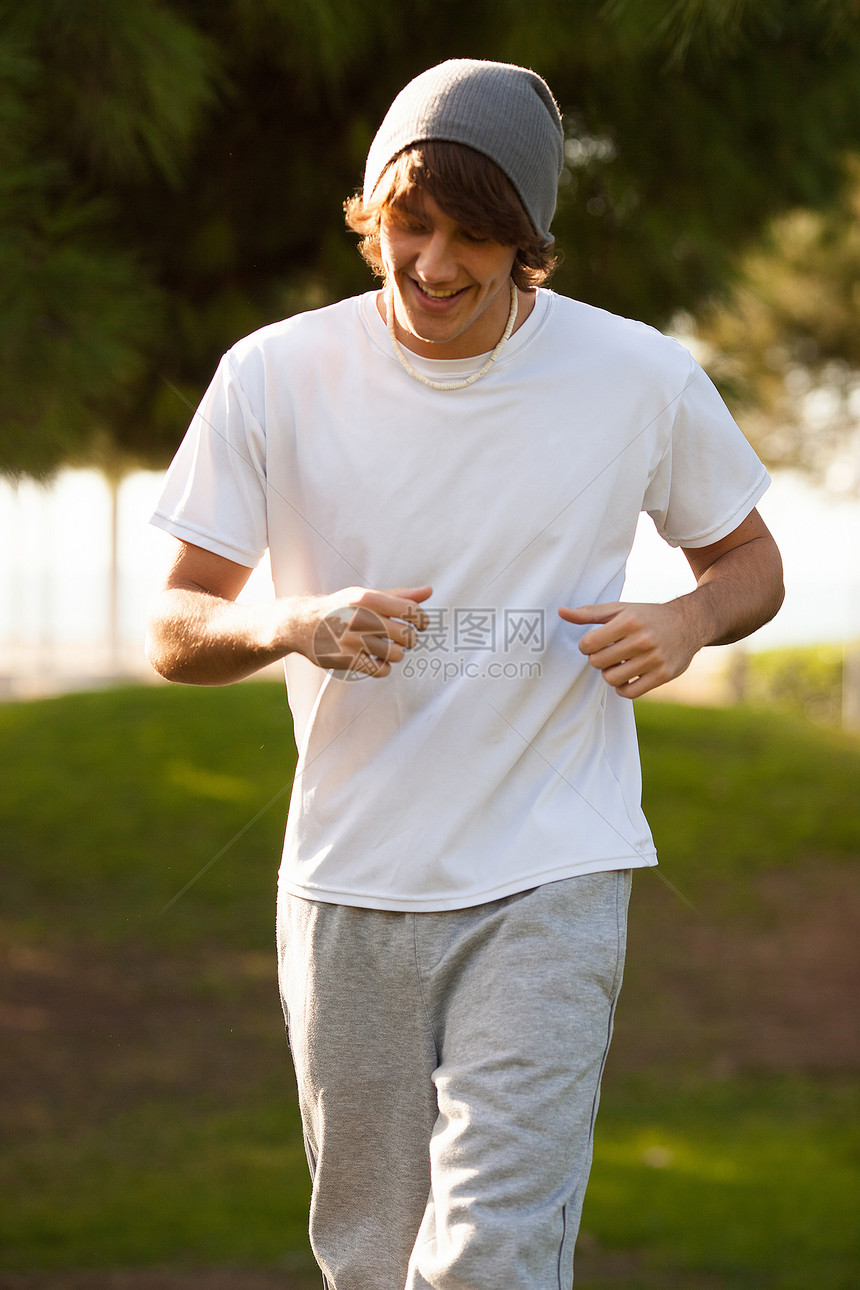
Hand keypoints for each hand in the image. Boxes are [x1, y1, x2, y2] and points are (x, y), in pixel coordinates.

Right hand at [293, 585, 432, 677]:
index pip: (411, 611)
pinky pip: (382, 670)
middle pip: (407, 636)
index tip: (419, 624)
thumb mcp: (366, 596)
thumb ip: (399, 596)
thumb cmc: (341, 608)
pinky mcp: (348, 660)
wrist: (302, 624)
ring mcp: (354, 640)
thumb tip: (429, 591)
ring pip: (396, 655)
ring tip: (385, 649)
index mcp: (369, 599)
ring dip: (395, 654)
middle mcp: (361, 618)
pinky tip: (375, 660)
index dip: (422, 620)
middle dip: (408, 639)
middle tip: (399, 638)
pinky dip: (383, 667)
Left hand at [558, 600, 698, 698]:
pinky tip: (626, 677)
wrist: (688, 624)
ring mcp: (654, 659)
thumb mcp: (620, 609)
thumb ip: (589, 613)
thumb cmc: (648, 616)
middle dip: (598, 660)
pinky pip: (629, 693)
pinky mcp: (663, 675)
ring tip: (617, 664)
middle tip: (607, 654)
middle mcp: (642, 640)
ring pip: (612, 679)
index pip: (589, 644)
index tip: (594, 644)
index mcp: (629, 621)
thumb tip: (561, 612)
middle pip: (598, 663)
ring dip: (610, 674)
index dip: (586, 646)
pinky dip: (622, 688)